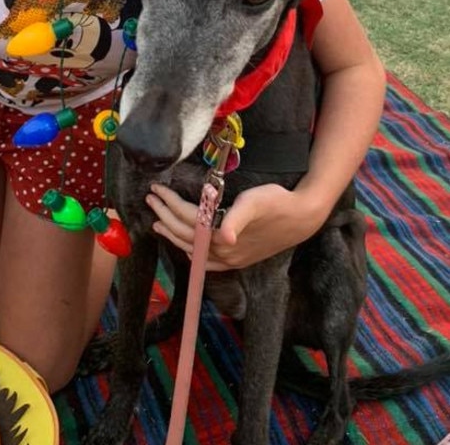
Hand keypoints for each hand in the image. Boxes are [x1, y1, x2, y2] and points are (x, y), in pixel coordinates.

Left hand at [146, 183, 322, 270]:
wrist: (301, 217)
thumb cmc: (277, 203)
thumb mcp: (255, 202)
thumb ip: (237, 219)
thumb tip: (224, 236)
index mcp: (225, 236)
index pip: (188, 219)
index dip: (169, 204)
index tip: (155, 190)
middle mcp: (225, 252)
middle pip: (185, 234)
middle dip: (165, 217)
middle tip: (150, 200)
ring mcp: (231, 258)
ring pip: (193, 249)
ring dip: (173, 235)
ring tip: (158, 223)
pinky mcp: (238, 259)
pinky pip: (207, 261)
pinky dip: (192, 251)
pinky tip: (187, 247)